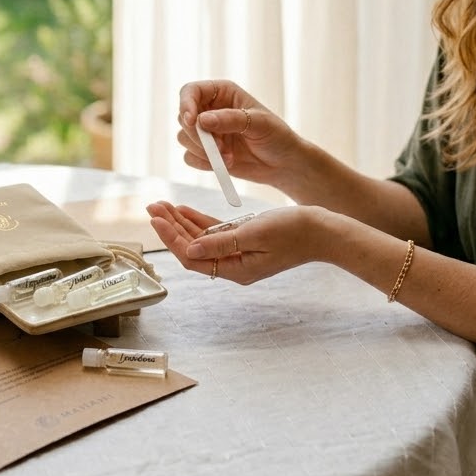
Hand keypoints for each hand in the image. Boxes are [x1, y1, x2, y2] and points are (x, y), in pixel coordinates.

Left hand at [146, 201, 323, 284]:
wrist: (324, 230)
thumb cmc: (296, 231)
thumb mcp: (256, 233)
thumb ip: (222, 242)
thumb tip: (190, 248)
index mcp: (236, 269)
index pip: (193, 257)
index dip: (172, 238)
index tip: (157, 219)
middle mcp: (234, 265)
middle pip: (193, 248)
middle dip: (170, 227)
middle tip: (152, 207)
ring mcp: (239, 253)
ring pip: (201, 239)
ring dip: (181, 222)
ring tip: (162, 205)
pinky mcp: (245, 240)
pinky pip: (215, 233)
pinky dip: (199, 221)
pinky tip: (184, 210)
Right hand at [177, 80, 301, 186]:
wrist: (284, 164)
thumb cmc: (277, 136)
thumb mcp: (259, 123)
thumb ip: (231, 119)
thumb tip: (202, 120)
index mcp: (222, 93)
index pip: (191, 91)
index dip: (186, 104)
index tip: (191, 121)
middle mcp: (210, 110)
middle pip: (183, 117)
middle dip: (198, 135)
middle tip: (220, 148)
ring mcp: (207, 132)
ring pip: (184, 138)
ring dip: (203, 151)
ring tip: (229, 157)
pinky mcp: (206, 152)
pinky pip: (189, 157)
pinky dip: (204, 163)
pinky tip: (225, 164)